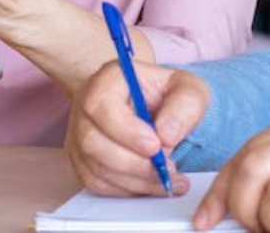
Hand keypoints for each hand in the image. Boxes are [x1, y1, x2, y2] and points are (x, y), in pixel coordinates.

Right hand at [66, 60, 209, 196]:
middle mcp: (87, 105)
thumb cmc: (168, 93)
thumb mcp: (189, 89)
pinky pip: (97, 183)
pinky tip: (151, 185)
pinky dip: (126, 189)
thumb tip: (166, 135)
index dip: (126, 130)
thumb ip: (184, 106)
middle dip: (133, 163)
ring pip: (95, 167)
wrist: (156, 105)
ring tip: (167, 179)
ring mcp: (80, 133)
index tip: (155, 145)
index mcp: (109, 79)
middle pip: (93, 141)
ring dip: (134, 180)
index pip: (101, 105)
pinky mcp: (83, 159)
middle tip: (166, 169)